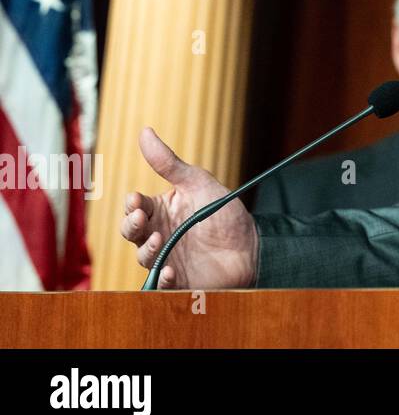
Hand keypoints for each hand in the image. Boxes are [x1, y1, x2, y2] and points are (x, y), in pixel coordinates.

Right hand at [119, 127, 258, 288]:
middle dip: (130, 225)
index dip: (131, 205)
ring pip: (143, 257)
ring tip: (158, 241)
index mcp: (160, 211)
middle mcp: (158, 235)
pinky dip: (163, 279)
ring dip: (146, 250)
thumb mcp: (197, 183)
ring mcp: (167, 258)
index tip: (137, 200)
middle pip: (131, 232)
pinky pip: (163, 283)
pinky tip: (171, 271)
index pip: (135, 207)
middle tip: (140, 218)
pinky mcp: (180, 280)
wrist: (252, 243)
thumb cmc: (224, 211)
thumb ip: (169, 163)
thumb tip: (144, 131)